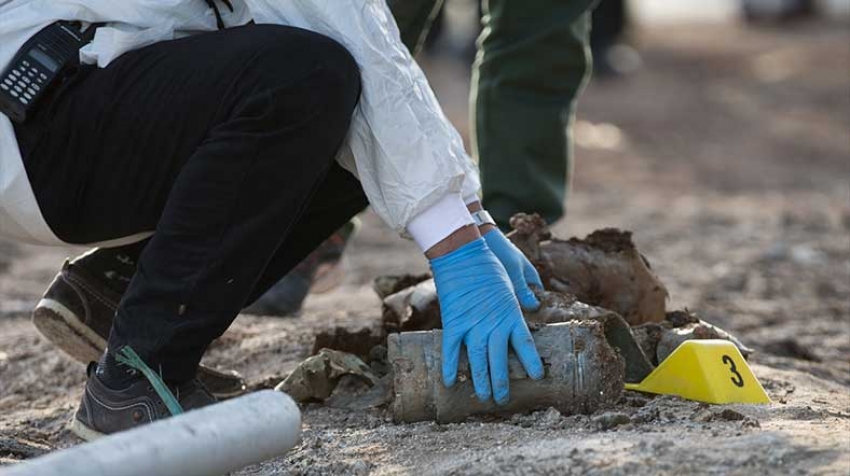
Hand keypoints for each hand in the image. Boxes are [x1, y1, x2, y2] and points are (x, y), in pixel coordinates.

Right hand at [429, 238, 543, 404]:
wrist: (463, 252)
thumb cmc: (491, 260)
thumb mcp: (514, 276)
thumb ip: (524, 293)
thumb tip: (535, 304)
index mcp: (512, 314)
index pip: (525, 345)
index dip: (530, 363)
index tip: (537, 377)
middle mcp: (494, 325)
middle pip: (500, 361)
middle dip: (502, 383)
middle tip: (503, 400)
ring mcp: (473, 325)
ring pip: (478, 361)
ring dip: (481, 381)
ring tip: (483, 398)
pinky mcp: (454, 322)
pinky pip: (451, 349)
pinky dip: (450, 366)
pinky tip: (450, 382)